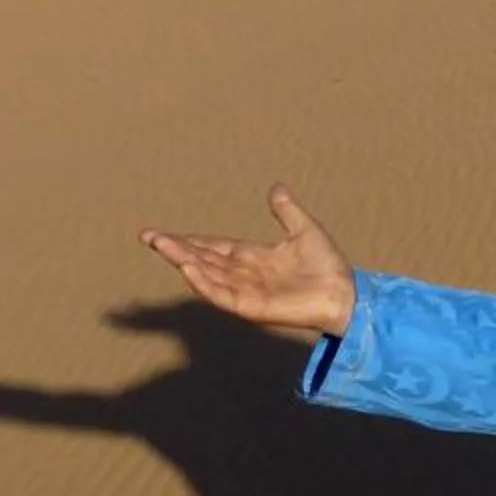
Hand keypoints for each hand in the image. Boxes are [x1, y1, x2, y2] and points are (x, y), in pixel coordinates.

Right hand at [141, 187, 359, 338]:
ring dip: (184, 261)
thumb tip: (276, 187)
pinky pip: (221, 295)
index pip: (213, 247)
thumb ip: (287, 211)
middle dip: (176, 249)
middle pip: (203, 260)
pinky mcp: (251, 307)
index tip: (162, 233)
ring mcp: (246, 291)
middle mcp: (245, 275)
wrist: (346, 294)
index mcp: (253, 257)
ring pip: (207, 275)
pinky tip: (188, 269)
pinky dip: (204, 283)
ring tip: (163, 247)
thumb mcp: (306, 230)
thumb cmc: (329, 267)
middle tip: (149, 237)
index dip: (189, 240)